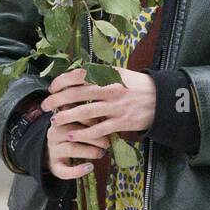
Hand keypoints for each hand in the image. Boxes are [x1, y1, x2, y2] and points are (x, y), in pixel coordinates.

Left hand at [41, 66, 155, 163]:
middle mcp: (110, 89)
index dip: (60, 83)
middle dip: (56, 101)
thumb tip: (77, 74)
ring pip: (84, 112)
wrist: (163, 99)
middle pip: (76, 94)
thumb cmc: (139, 86)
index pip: (77, 76)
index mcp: (108, 75)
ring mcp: (116, 107)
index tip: (52, 89)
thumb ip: (100, 74)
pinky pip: (98, 129)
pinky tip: (72, 135)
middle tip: (46, 106)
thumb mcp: (120, 73)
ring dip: (66, 117)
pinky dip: (83, 133)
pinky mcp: (122, 122)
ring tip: (54, 121)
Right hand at [44, 113, 106, 180]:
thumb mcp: (79, 125)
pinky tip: (90, 167)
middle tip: (107, 143)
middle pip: (74, 132)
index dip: (91, 120)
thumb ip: (90, 120)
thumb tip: (109, 120)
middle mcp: (54, 134)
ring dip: (90, 151)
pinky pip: (64, 170)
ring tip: (101, 154)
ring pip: (71, 149)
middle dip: (95, 138)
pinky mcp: (54, 166)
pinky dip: (78, 170)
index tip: (104, 125)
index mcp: (61, 120)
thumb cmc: (74, 136)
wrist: (55, 154)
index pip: (75, 116)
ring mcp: (53, 150)